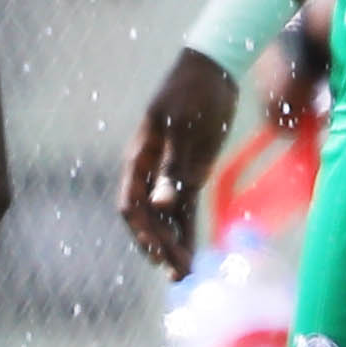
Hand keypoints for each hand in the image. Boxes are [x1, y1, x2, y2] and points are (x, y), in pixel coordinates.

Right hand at [120, 48, 238, 271]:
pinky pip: (186, 210)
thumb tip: (162, 205)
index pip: (131, 204)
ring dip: (174, 246)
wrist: (214, 70)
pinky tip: (193, 254)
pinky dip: (188, 231)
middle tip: (178, 276)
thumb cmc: (194, 94)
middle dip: (160, 248)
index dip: (141, 233)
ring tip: (185, 276)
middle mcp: (150, 172)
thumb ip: (174, 168)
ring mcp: (170, 174)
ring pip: (167, 219)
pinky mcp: (191, 174)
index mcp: (139, 158)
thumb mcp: (185, 129)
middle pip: (148, 219)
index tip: (156, 255)